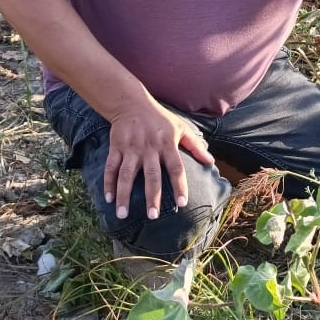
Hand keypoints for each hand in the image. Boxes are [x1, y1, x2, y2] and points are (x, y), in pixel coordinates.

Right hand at [104, 98, 210, 220]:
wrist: (131, 102)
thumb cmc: (160, 118)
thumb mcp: (181, 128)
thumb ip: (195, 146)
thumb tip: (211, 162)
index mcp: (167, 144)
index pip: (176, 168)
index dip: (179, 185)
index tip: (182, 203)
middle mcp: (149, 148)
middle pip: (151, 175)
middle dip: (151, 196)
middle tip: (152, 217)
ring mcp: (131, 148)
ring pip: (126, 175)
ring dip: (124, 195)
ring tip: (122, 215)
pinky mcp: (116, 147)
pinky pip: (111, 168)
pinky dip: (108, 183)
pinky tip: (108, 200)